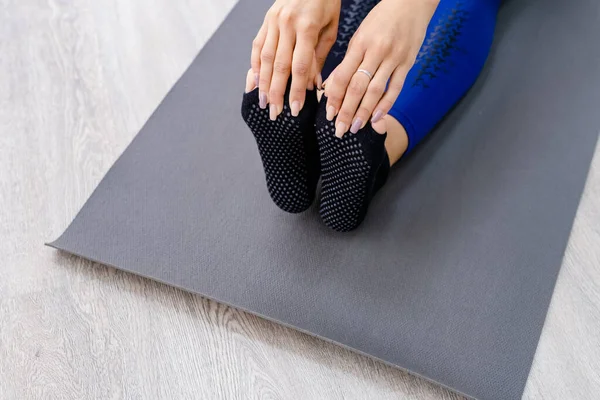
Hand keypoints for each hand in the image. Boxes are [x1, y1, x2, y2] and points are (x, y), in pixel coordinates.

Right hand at [251, 0, 340, 119]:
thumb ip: (320, 57)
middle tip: (276, 113)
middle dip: (277, 93)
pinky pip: (257, 46)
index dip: (296, 91)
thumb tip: (313, 86)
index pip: (299, 67)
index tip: (295, 109)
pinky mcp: (266, 20)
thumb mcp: (331, 28)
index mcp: (307, 27)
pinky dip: (255, 66)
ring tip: (263, 102)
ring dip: (263, 83)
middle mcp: (286, 25)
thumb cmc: (327, 3)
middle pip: (279, 66)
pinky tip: (254, 82)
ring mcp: (273, 22)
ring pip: (265, 58)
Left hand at [324, 0, 438, 136]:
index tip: (329, 114)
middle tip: (340, 130)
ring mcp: (393, 58)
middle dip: (347, 111)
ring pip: (376, 90)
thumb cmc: (380, 20)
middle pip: (357, 87)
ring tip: (356, 127)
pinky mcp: (407, 63)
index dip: (335, 97)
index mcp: (359, 44)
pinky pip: (396, 88)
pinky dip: (386, 105)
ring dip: (364, 112)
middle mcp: (375, 52)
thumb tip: (330, 86)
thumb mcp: (358, 36)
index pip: (343, 76)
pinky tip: (377, 118)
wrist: (411, 4)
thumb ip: (346, 62)